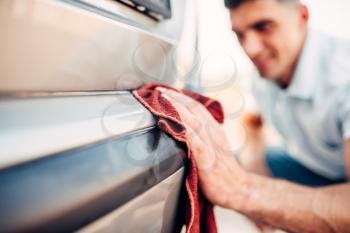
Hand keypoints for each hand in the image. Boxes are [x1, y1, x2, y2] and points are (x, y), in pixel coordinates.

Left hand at [157, 88, 248, 208]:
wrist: (239, 189)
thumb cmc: (224, 172)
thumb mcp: (216, 148)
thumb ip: (203, 136)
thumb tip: (185, 128)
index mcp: (214, 129)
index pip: (197, 107)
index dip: (181, 97)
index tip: (165, 90)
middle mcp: (213, 132)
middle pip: (193, 108)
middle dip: (175, 96)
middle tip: (157, 89)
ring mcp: (210, 144)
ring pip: (192, 119)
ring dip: (176, 107)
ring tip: (161, 98)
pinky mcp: (206, 158)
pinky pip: (192, 139)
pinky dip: (181, 128)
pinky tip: (168, 122)